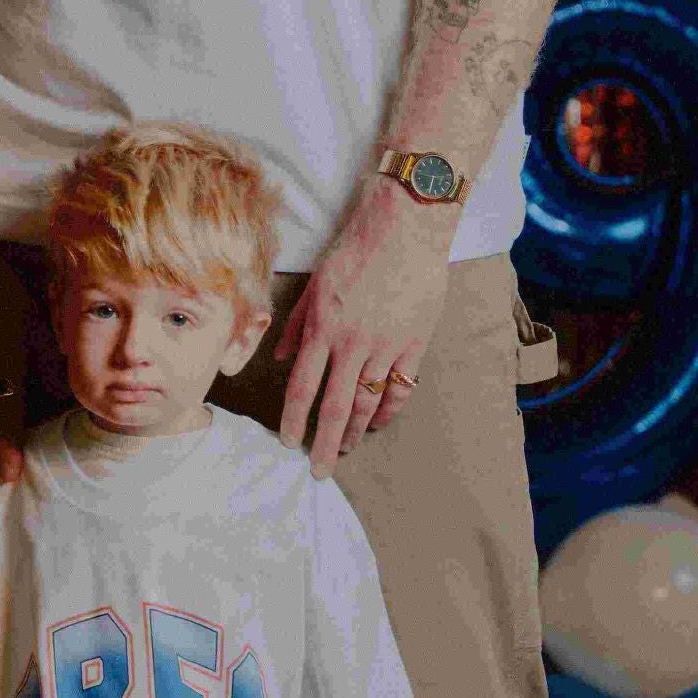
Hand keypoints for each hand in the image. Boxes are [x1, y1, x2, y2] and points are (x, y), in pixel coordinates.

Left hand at [278, 184, 450, 471]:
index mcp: (323, 328)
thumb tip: (283, 358)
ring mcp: (386, 346)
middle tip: (319, 471)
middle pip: (335, 407)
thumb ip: (296, 324)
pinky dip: (389, 410)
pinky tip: (379, 422)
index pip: (302, 387)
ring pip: (368, 402)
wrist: (405, 226)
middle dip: (324, 444)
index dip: (292, 420)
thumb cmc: (355, 248)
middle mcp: (352, 343)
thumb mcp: (314, 283)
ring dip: (356, 431)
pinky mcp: (414, 343)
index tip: (287, 442)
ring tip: (347, 447)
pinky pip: (400, 388)